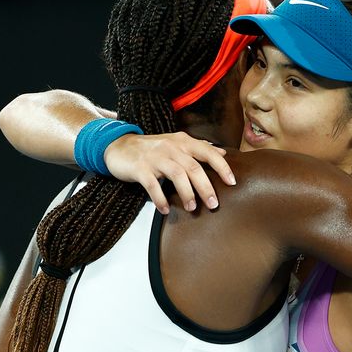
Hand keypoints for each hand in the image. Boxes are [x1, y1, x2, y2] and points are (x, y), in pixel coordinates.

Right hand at [103, 132, 235, 213]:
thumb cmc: (151, 148)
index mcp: (183, 142)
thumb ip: (199, 148)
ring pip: (177, 175)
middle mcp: (171, 147)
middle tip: (214, 204)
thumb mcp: (176, 143)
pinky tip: (165, 210)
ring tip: (192, 208)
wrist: (118, 145)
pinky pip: (153, 185)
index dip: (222, 167)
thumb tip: (221, 152)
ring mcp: (155, 157)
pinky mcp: (140, 168)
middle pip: (194, 168)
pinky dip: (160, 199)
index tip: (232, 182)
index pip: (208, 152)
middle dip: (206, 187)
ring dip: (186, 194)